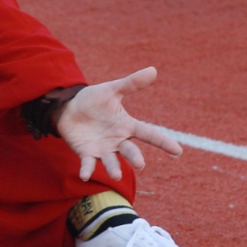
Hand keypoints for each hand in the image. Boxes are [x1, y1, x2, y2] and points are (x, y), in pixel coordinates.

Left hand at [54, 67, 184, 181]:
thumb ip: (131, 83)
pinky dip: (87, 170)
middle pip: (130, 151)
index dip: (163, 142)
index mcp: (127, 126)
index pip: (148, 133)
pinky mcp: (86, 154)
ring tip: (116, 176)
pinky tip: (84, 175)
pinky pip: (88, 164)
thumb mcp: (112, 90)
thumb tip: (153, 70)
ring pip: (111, 161)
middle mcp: (118, 141)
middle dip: (135, 158)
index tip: (177, 151)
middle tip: (140, 164)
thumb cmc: (93, 100)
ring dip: (113, 169)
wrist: (69, 108)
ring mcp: (103, 150)